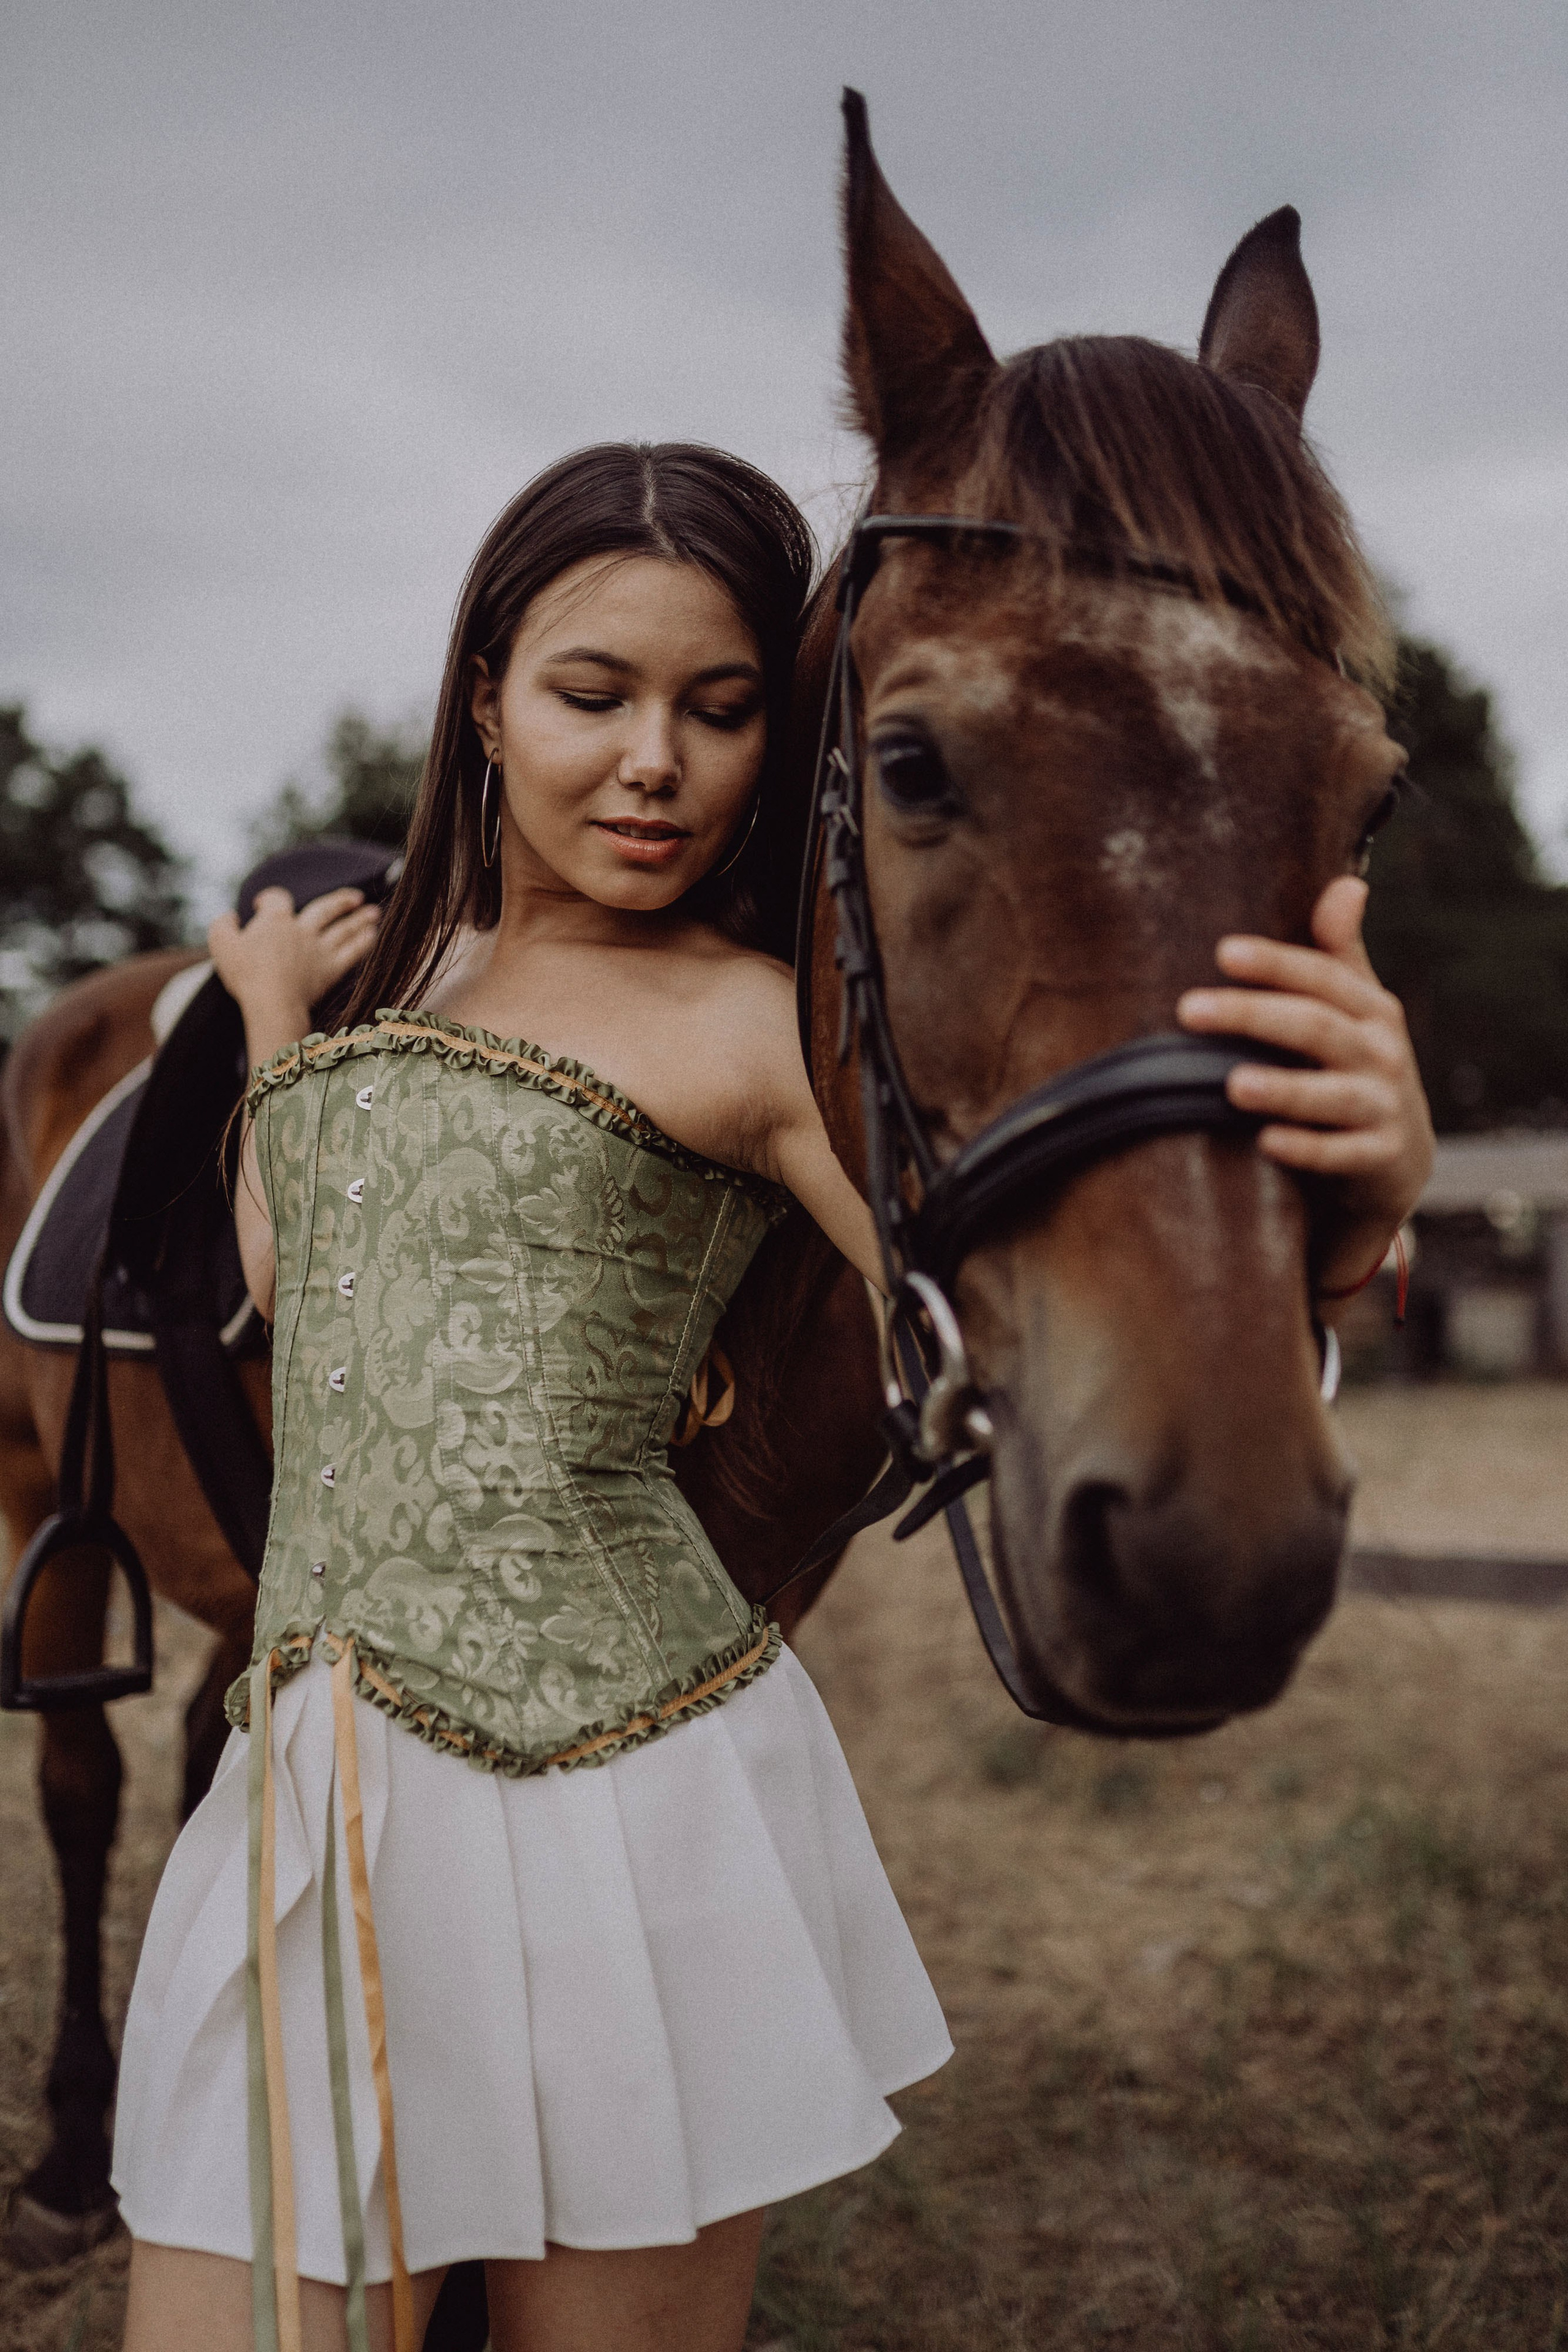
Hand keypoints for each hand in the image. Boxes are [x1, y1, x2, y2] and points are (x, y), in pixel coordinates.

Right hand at [208, 885, 379, 1067]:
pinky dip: (364, 943)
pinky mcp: (331, 969)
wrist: (271, 1002)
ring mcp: (319, 949)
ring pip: (344, 928)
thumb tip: (230, 915)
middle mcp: (302, 929)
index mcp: (276, 920)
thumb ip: (222, 925)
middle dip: (341, 901)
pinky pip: (353, 952)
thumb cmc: (245, 974)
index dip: (270, 898)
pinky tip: (373, 937)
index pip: (277, 899)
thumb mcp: (222, 944)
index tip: (264, 904)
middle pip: (325, 908)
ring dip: (360, 919)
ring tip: (373, 912)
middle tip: (357, 897)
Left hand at [1176, 876, 1433, 1295]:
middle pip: (1317, 1027)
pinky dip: (1306, 1149)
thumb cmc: (1356, 1068)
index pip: (1323, 977)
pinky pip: (1342, 1155)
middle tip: (1188, 1009)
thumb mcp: (1355, 1010)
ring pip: (1332, 1095)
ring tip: (1231, 1083)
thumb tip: (1348, 884)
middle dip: (1253, 1015)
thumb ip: (1339, 953)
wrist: (1396, 1160)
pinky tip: (1265, 1142)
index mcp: (1371, 1009)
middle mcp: (1382, 1053)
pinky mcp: (1380, 1158)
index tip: (1223, 952)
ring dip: (1283, 1088)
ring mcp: (1384, 1107)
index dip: (1277, 963)